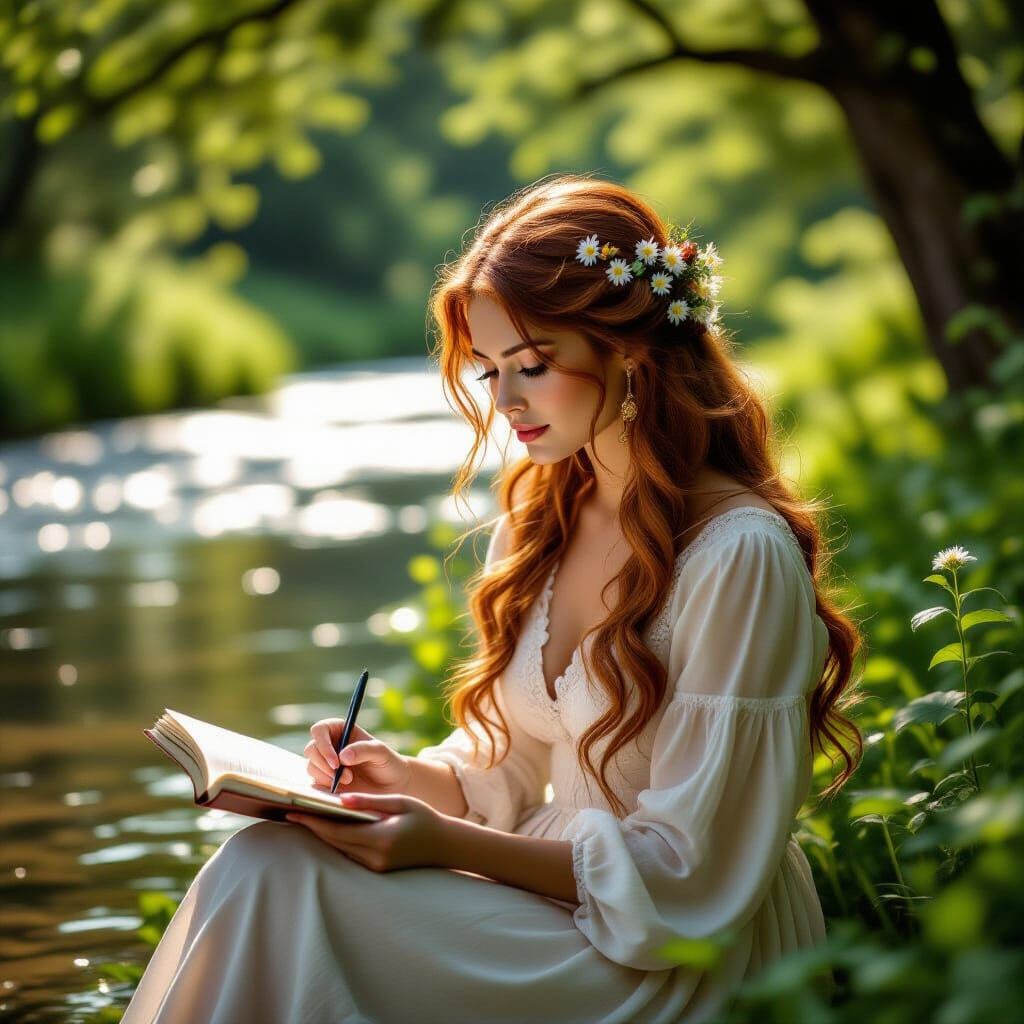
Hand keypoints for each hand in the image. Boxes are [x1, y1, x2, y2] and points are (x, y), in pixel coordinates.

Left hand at [285, 793, 450, 871]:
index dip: (313, 821)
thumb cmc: (424, 818)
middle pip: (334, 841)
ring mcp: (375, 867)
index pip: (338, 830)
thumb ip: (369, 802)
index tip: (294, 811)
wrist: (444, 845)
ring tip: (303, 818)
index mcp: (381, 839)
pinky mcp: (376, 870)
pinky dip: (336, 841)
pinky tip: (326, 829)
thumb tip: (339, 799)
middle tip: (290, 812)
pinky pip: (349, 854)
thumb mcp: (399, 802)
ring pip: (339, 849)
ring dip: (321, 835)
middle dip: (311, 827)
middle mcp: (375, 857)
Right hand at [304, 717, 411, 794]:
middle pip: (311, 749)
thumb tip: (342, 756)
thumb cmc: (388, 763)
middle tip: (344, 775)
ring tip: (349, 781)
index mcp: (341, 731)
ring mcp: (326, 764)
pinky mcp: (325, 782)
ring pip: (311, 766)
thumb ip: (363, 749)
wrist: (391, 787)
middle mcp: (330, 746)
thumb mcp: (381, 752)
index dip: (323, 742)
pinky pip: (315, 783)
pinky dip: (326, 786)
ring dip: (327, 776)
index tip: (336, 760)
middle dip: (324, 763)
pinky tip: (342, 789)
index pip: (320, 729)